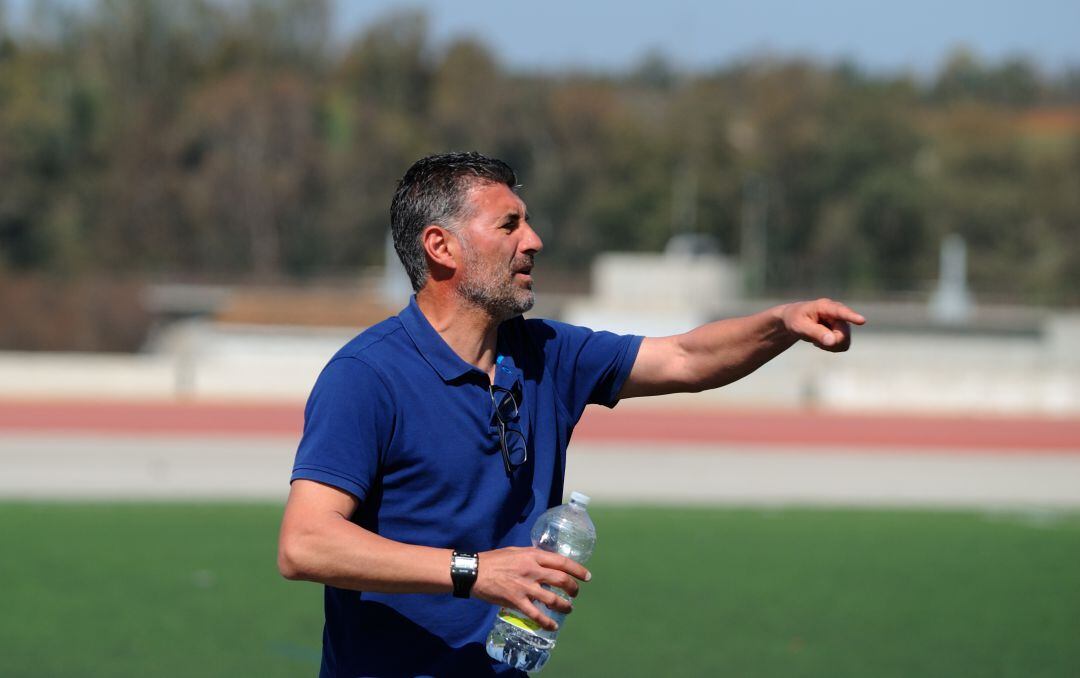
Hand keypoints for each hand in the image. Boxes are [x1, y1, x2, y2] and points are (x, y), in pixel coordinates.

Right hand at [471, 547, 590, 630]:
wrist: (474, 572)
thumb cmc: (494, 560)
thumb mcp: (516, 552)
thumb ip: (532, 557)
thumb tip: (545, 562)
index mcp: (532, 556)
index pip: (562, 562)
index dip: (577, 570)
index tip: (587, 576)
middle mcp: (532, 570)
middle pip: (561, 580)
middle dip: (573, 588)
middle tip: (575, 593)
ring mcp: (525, 587)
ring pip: (552, 599)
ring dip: (564, 606)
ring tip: (568, 609)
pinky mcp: (517, 601)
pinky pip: (536, 614)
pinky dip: (547, 622)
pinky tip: (553, 626)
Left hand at [780, 298, 865, 351]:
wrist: (796, 319)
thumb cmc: (796, 319)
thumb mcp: (800, 326)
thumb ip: (815, 333)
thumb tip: (832, 341)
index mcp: (825, 306)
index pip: (840, 312)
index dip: (851, 317)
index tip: (862, 321)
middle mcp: (838, 313)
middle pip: (842, 335)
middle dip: (830, 342)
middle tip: (814, 342)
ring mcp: (842, 322)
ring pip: (844, 342)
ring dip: (830, 345)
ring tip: (816, 338)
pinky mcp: (843, 331)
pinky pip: (843, 346)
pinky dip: (832, 347)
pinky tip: (822, 341)